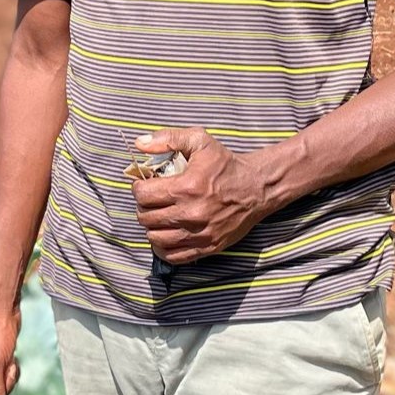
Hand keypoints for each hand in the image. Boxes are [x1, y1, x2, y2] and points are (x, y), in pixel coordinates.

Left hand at [131, 128, 272, 264]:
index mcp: (187, 187)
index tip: (144, 184)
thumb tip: (139, 143)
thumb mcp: (199, 140)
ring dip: (151, 226)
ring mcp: (199, 234)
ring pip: (155, 238)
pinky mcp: (208, 247)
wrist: (256, 189)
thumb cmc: (225, 164)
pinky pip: (173, 256)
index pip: (143, 195)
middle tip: (150, 199)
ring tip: (158, 215)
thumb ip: (168, 138)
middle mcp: (191, 214)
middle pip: (146, 218)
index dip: (138, 188)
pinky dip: (163, 247)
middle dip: (143, 206)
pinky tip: (166, 233)